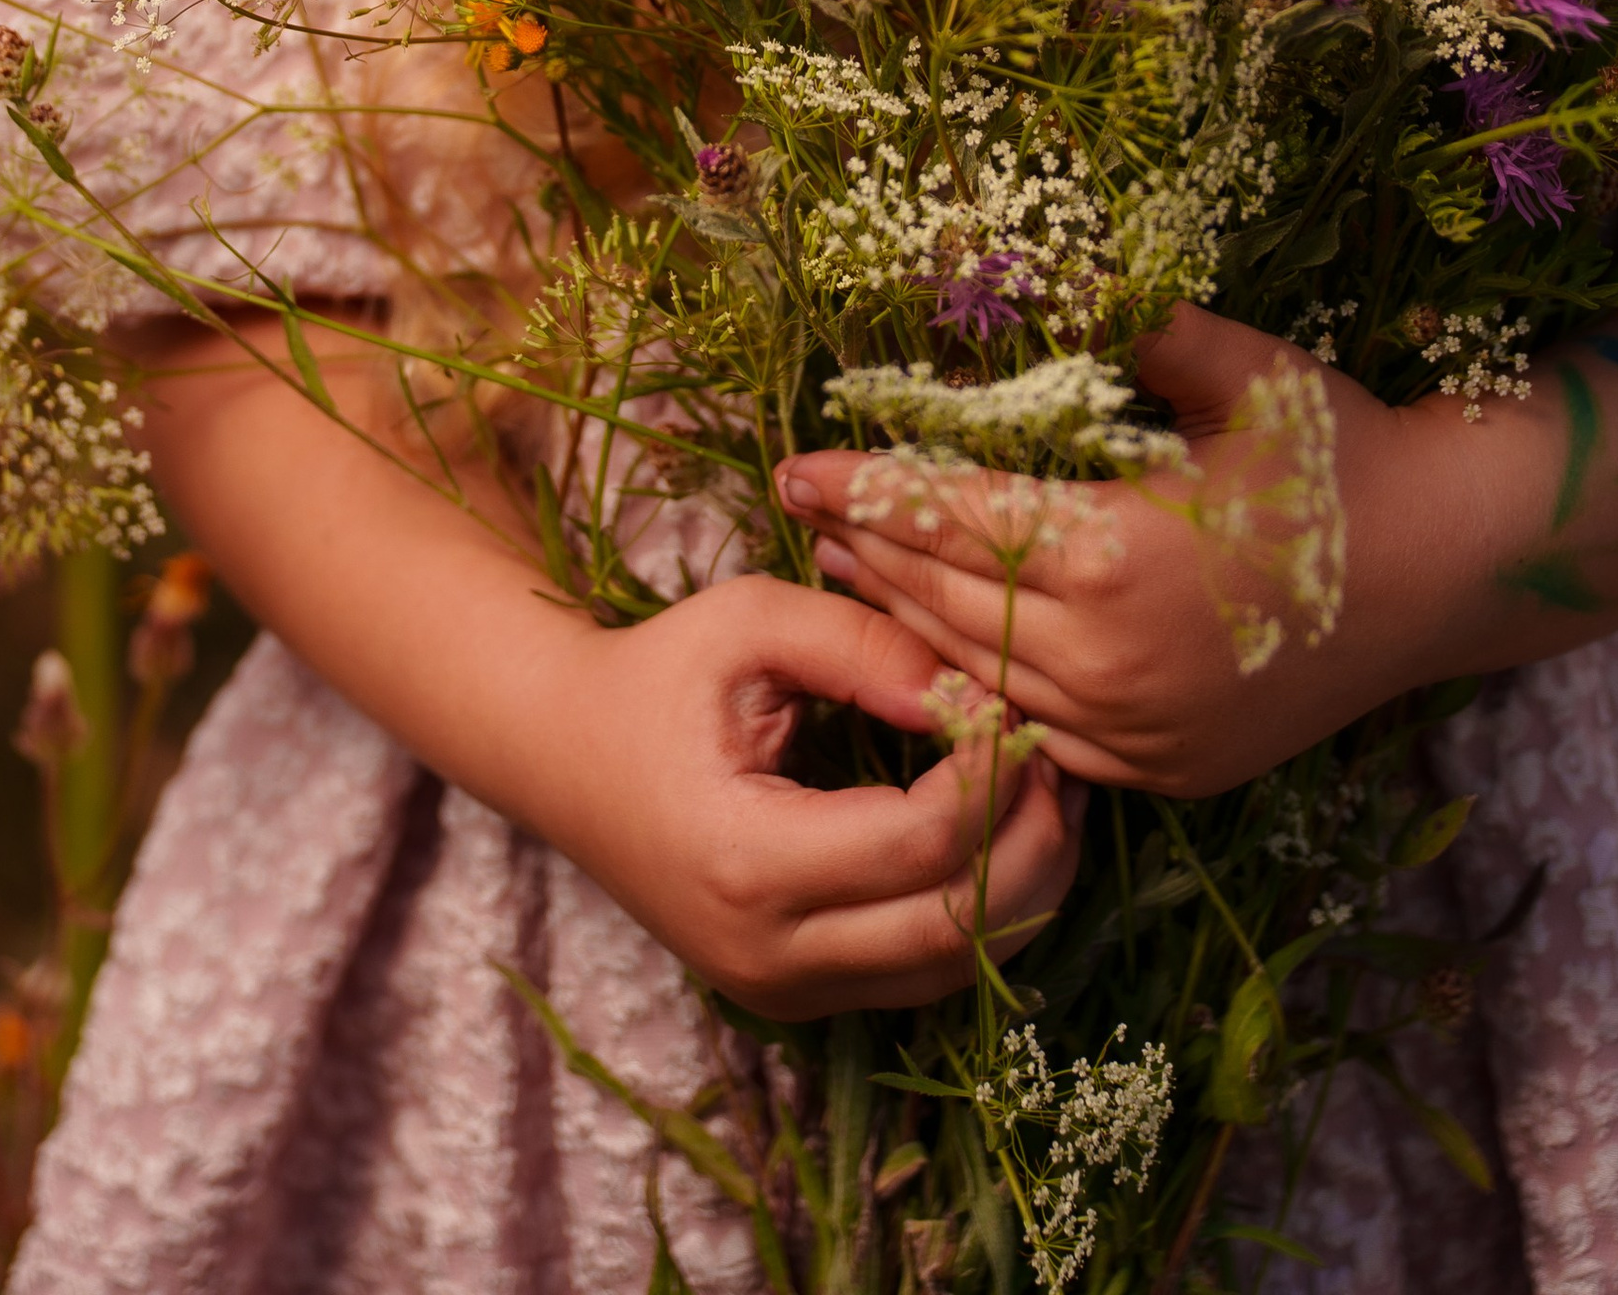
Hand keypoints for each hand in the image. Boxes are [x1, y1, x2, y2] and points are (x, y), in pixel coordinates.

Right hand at [520, 574, 1083, 1018]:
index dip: (993, 771)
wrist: (561, 756)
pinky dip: (982, 911)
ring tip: (1047, 788)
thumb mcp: (745, 622)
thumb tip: (965, 691)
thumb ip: (860, 644)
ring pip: (957, 967)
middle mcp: (770, 953)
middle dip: (1035, 837)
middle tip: (1056, 750)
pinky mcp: (797, 995)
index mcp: (749, 861)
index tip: (1010, 699)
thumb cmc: (655, 675)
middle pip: (959, 925)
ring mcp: (784, 991)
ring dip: (1026, 883)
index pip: (924, 841)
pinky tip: (1002, 834)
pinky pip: (923, 973)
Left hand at [777, 306, 1475, 796]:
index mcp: (1120, 557)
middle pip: (953, 604)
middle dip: (872, 554)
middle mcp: (1117, 662)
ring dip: (911, 625)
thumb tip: (1048, 266)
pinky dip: (985, 691)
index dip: (872, 491)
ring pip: (987, 678)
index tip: (799, 465)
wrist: (1450, 568)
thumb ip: (1142, 326)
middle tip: (803, 511)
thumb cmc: (1340, 451)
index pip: (957, 519)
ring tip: (850, 573)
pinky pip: (1045, 735)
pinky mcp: (1167, 771)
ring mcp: (1142, 731)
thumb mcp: (1243, 370)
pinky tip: (947, 652)